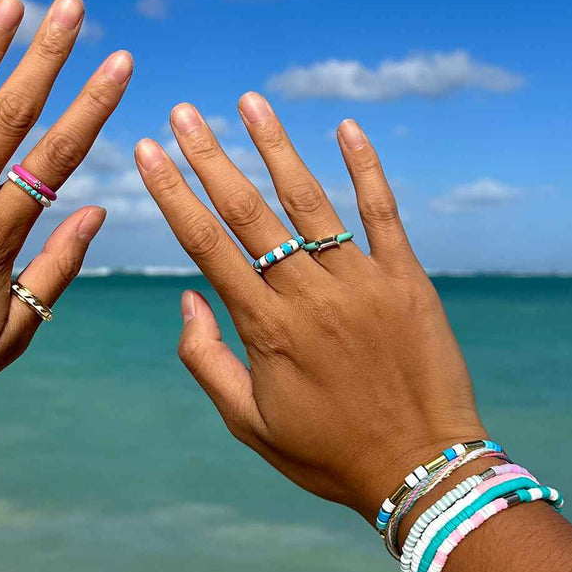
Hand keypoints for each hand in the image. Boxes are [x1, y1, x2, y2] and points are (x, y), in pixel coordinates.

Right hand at [135, 94, 486, 521]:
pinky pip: (383, 213)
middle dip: (209, 157)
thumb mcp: (248, 423)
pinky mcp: (406, 279)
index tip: (148, 153)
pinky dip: (365, 168)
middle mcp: (309, 295)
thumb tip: (188, 294)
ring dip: (275, 148)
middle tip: (183, 112)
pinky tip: (346, 128)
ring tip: (249, 101)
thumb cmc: (327, 453)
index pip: (207, 246)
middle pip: (248, 212)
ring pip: (310, 201)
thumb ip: (206, 360)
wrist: (422, 470)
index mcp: (265, 329)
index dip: (173, 195)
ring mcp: (361, 282)